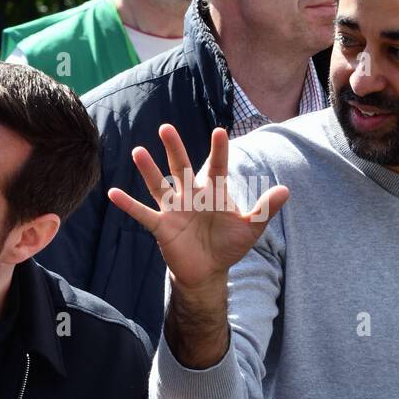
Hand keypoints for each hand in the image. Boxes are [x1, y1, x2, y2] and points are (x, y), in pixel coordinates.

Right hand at [107, 124, 288, 290]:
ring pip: (160, 185)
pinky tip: (112, 193)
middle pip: (181, 167)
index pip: (217, 167)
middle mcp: (191, 195)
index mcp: (213, 191)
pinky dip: (128, 205)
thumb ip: (264, 209)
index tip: (220, 132)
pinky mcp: (162, 226)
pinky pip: (142, 214)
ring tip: (138, 152)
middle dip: (175, 149)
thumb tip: (285, 190)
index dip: (218, 151)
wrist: (209, 270)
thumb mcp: (250, 228)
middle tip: (166, 128)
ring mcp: (174, 209)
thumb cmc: (228, 244)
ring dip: (148, 170)